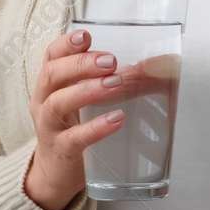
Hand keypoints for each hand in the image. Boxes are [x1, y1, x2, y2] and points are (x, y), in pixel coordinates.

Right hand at [23, 29, 179, 209]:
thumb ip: (119, 80)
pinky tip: (116, 119)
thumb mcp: (91, 101)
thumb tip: (165, 63)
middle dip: (80, 64)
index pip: (51, 56)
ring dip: (87, 90)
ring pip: (58, 103)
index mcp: (51, 84)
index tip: (85, 36)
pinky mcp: (62, 151)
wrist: (57, 174)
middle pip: (52, 75)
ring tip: (115, 83)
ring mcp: (49, 128)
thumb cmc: (77, 128)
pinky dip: (96, 127)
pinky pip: (75, 138)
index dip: (65, 44)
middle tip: (110, 60)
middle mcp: (44, 102)